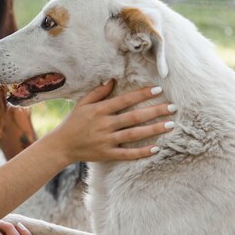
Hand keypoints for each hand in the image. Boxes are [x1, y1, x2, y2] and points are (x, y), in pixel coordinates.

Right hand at [53, 80, 175, 161]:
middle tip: (172, 107)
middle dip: (154, 111)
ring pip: (134, 134)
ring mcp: (106, 140)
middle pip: (134, 117)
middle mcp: (104, 125)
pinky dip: (142, 152)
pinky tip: (156, 148)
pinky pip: (127, 154)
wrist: (61, 146)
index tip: (158, 90)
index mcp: (99, 110)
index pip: (124, 100)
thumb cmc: (73, 123)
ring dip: (153, 129)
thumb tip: (112, 80)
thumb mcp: (82, 104)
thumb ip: (98, 93)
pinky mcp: (107, 154)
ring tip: (170, 125)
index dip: (141, 94)